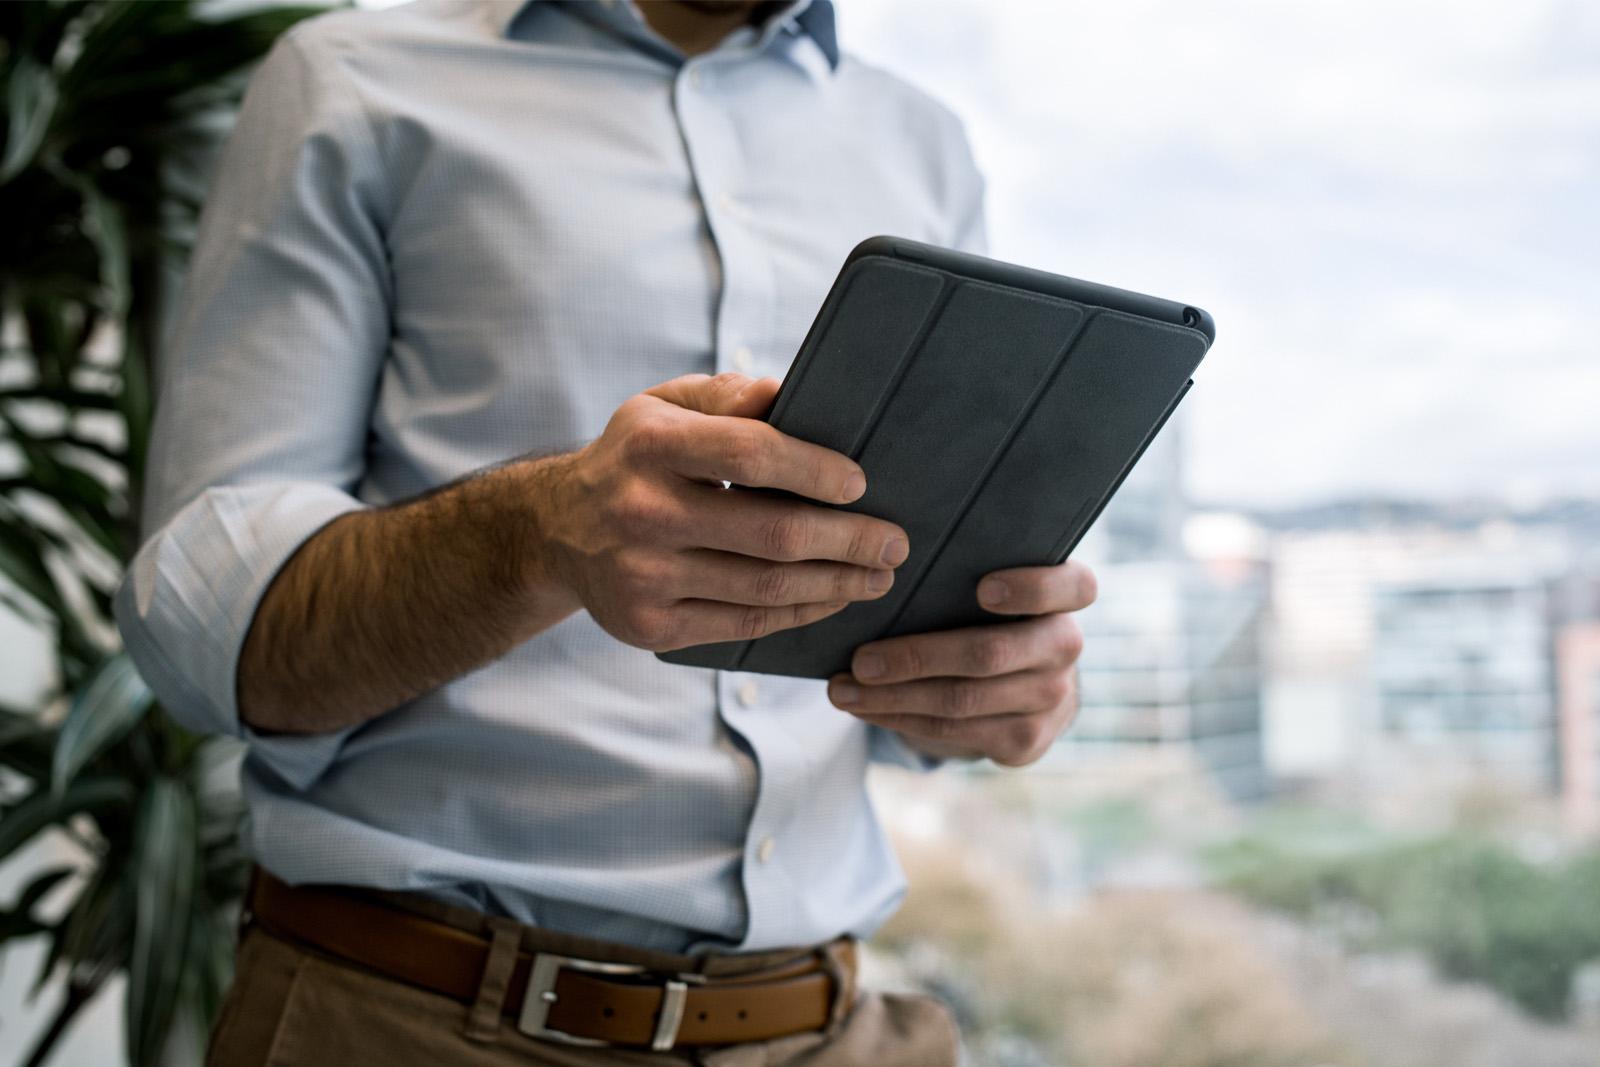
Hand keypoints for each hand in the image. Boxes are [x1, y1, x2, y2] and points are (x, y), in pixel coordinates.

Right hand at [535, 372, 910, 651]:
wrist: (555, 531)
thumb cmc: (635, 458)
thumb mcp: (663, 406)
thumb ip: (727, 397)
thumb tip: (790, 396)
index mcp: (650, 445)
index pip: (750, 454)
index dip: (814, 470)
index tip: (861, 484)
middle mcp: (642, 513)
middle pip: (771, 533)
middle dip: (848, 540)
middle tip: (895, 542)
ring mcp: (644, 577)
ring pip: (766, 587)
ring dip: (837, 583)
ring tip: (878, 575)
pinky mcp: (650, 627)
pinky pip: (744, 624)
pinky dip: (799, 613)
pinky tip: (832, 598)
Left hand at [826, 560, 1095, 766]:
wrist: (1019, 683)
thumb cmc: (986, 615)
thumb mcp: (987, 586)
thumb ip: (962, 571)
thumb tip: (880, 565)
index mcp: (1066, 596)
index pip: (1073, 587)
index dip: (1031, 589)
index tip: (982, 588)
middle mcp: (1066, 647)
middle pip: (991, 654)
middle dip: (917, 658)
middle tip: (861, 659)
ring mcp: (1050, 699)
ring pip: (962, 700)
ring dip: (892, 697)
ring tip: (843, 689)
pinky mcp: (1025, 742)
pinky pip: (953, 731)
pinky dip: (899, 718)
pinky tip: (864, 708)